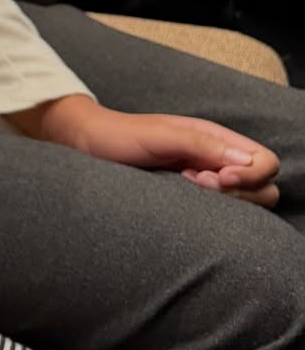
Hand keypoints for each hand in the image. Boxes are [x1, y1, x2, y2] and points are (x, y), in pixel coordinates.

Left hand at [20, 94, 279, 206]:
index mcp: (215, 139)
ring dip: (225, 202)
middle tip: (198, 184)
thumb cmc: (119, 135)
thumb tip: (245, 161)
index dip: (252, 174)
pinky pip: (219, 214)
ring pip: (245, 203)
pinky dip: (209, 212)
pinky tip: (181, 200)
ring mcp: (204, 180)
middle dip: (240, 192)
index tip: (219, 178)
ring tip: (188, 189)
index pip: (265, 161)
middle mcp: (215, 159)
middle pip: (263, 186)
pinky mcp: (188, 198)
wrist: (84, 146)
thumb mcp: (161, 135)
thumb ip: (202, 144)